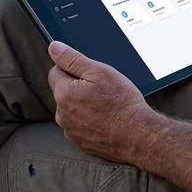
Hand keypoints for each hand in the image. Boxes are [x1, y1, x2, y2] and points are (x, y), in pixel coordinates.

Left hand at [48, 41, 156, 161]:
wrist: (137, 135)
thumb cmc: (121, 103)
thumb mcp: (99, 72)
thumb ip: (72, 59)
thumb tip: (54, 48)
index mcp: (63, 94)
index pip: (56, 72)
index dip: (73, 69)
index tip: (90, 75)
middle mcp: (62, 115)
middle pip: (64, 92)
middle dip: (78, 88)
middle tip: (101, 90)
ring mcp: (71, 131)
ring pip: (73, 110)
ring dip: (84, 106)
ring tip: (106, 106)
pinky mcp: (81, 143)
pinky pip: (81, 126)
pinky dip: (90, 122)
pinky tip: (106, 119)